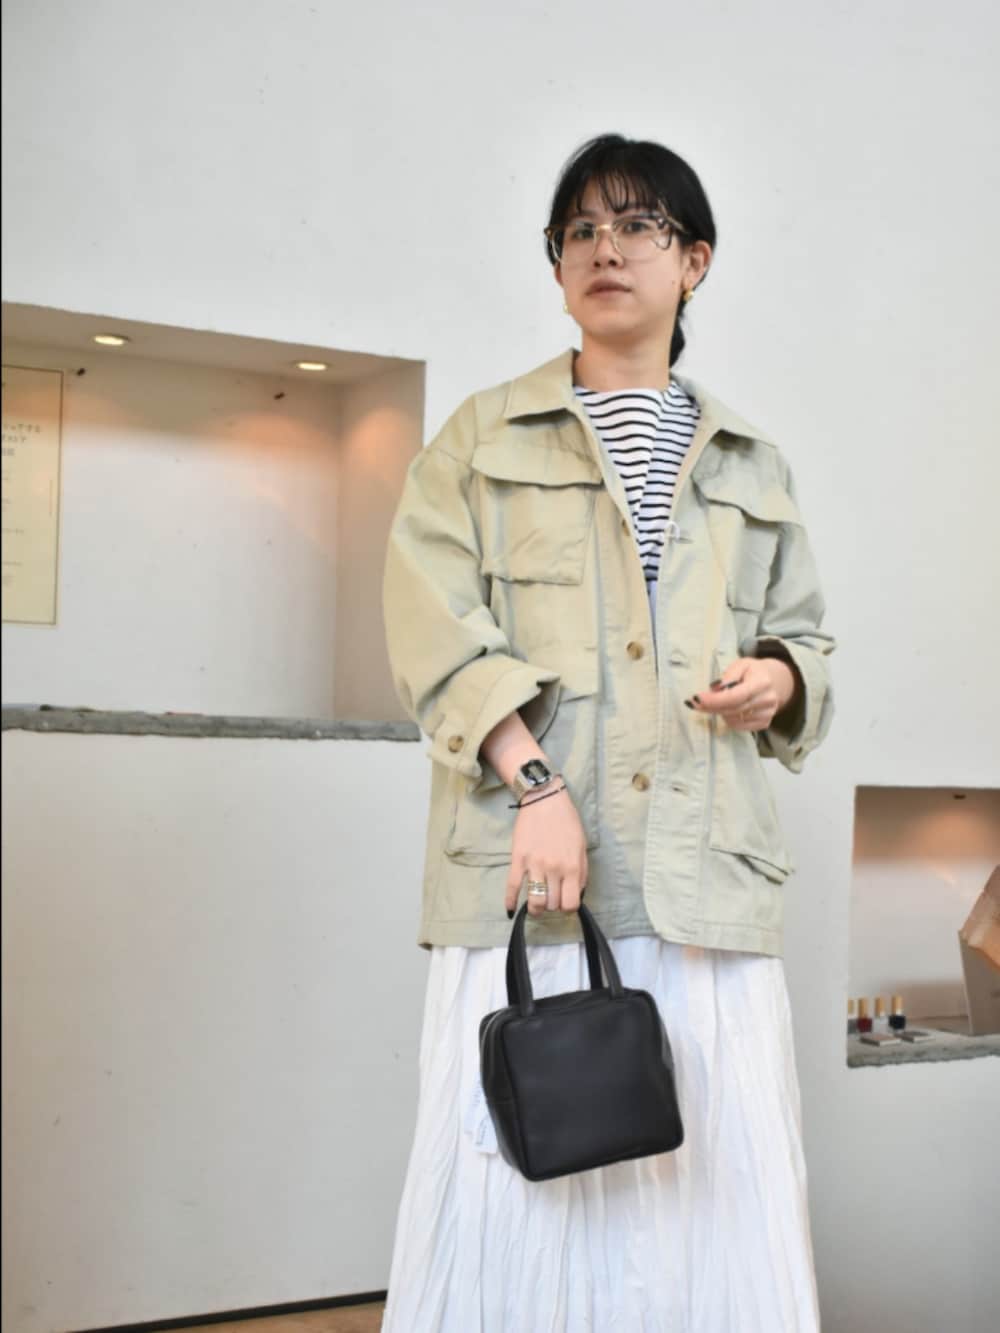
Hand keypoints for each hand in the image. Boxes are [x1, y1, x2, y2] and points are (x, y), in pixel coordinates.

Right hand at [504, 786, 588, 919]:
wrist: (544, 800)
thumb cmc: (567, 822)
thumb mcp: (582, 847)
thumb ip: (581, 872)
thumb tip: (576, 893)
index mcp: (572, 867)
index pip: (571, 903)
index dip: (567, 907)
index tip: (564, 902)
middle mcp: (554, 869)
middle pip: (552, 904)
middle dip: (552, 905)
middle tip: (550, 897)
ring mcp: (535, 865)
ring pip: (535, 901)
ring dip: (536, 908)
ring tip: (536, 905)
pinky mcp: (518, 859)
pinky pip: (513, 886)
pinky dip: (510, 901)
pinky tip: (510, 909)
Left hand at [684, 657, 797, 731]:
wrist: (775, 681)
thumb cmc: (754, 671)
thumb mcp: (741, 664)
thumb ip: (728, 676)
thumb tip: (714, 690)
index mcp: (762, 682)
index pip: (736, 696)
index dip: (715, 700)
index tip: (697, 699)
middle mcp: (768, 700)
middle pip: (732, 709)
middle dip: (711, 707)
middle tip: (695, 703)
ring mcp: (767, 714)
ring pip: (734, 720)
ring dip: (719, 712)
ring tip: (714, 703)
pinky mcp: (764, 723)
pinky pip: (739, 726)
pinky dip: (729, 719)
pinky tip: (727, 710)